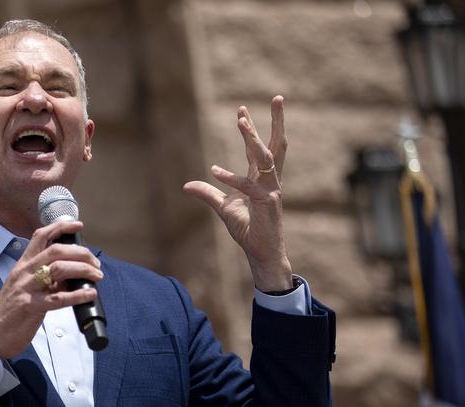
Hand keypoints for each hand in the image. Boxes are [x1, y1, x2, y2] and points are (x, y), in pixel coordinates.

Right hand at [0, 220, 102, 358]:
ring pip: (59, 269)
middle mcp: (24, 273)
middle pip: (56, 251)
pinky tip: (90, 294)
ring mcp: (27, 289)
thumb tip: (69, 274)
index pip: (40, 237)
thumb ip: (43, 278)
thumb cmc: (10, 312)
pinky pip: (59, 297)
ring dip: (83, 270)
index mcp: (22, 266)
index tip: (78, 225)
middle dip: (81, 253)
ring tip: (97, 276)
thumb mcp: (23, 287)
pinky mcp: (31, 307)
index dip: (60, 227)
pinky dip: (79, 294)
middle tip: (95, 264)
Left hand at [183, 96, 292, 291]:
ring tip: (242, 120)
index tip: (242, 110)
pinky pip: (250, 186)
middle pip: (276, 144)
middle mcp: (271, 180)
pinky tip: (214, 171)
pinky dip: (232, 178)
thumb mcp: (223, 208)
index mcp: (262, 178)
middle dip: (277, 120)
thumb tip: (187, 185)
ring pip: (266, 157)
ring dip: (253, 138)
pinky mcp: (268, 203)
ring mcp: (272, 190)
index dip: (251, 129)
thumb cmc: (247, 229)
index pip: (259, 148)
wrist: (261, 252)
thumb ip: (207, 194)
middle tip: (277, 97)